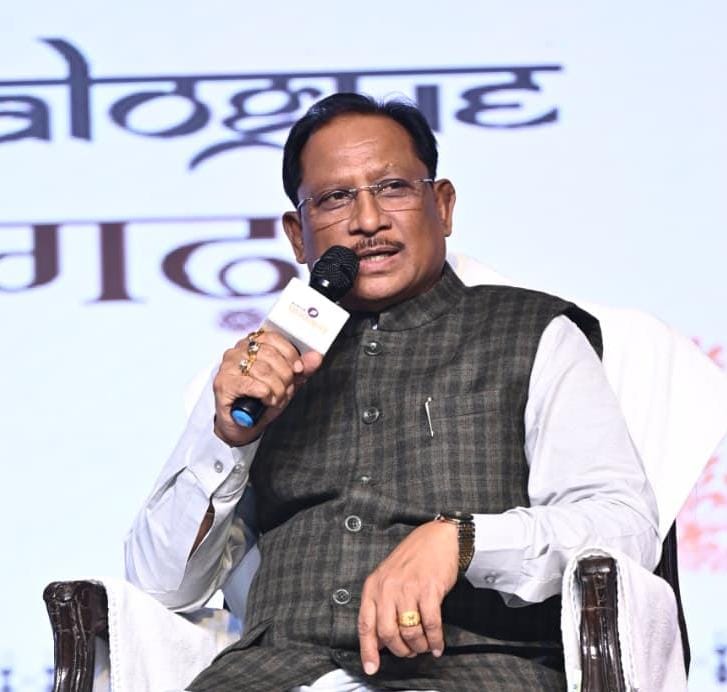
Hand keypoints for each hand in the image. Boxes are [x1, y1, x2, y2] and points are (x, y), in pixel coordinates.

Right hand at [212, 330, 322, 446]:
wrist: (241, 425)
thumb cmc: (261, 401)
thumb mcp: (286, 383)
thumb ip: (301, 369)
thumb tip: (316, 356)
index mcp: (251, 345)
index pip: (273, 337)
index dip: (290, 353)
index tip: (298, 368)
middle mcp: (237, 352)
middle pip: (270, 355)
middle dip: (285, 376)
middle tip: (286, 390)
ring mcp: (227, 367)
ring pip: (263, 370)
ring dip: (277, 388)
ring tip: (276, 398)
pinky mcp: (223, 384)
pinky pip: (251, 384)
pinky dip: (265, 394)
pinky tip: (266, 400)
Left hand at [358, 520, 458, 674]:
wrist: (438, 538)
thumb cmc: (413, 559)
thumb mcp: (388, 578)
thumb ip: (381, 605)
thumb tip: (380, 639)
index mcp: (374, 586)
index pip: (366, 624)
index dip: (368, 649)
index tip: (372, 668)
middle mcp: (388, 588)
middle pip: (387, 633)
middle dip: (399, 650)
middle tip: (409, 652)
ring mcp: (408, 588)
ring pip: (409, 631)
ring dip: (418, 646)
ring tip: (424, 647)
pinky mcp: (429, 590)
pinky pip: (430, 624)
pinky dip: (434, 640)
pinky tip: (437, 645)